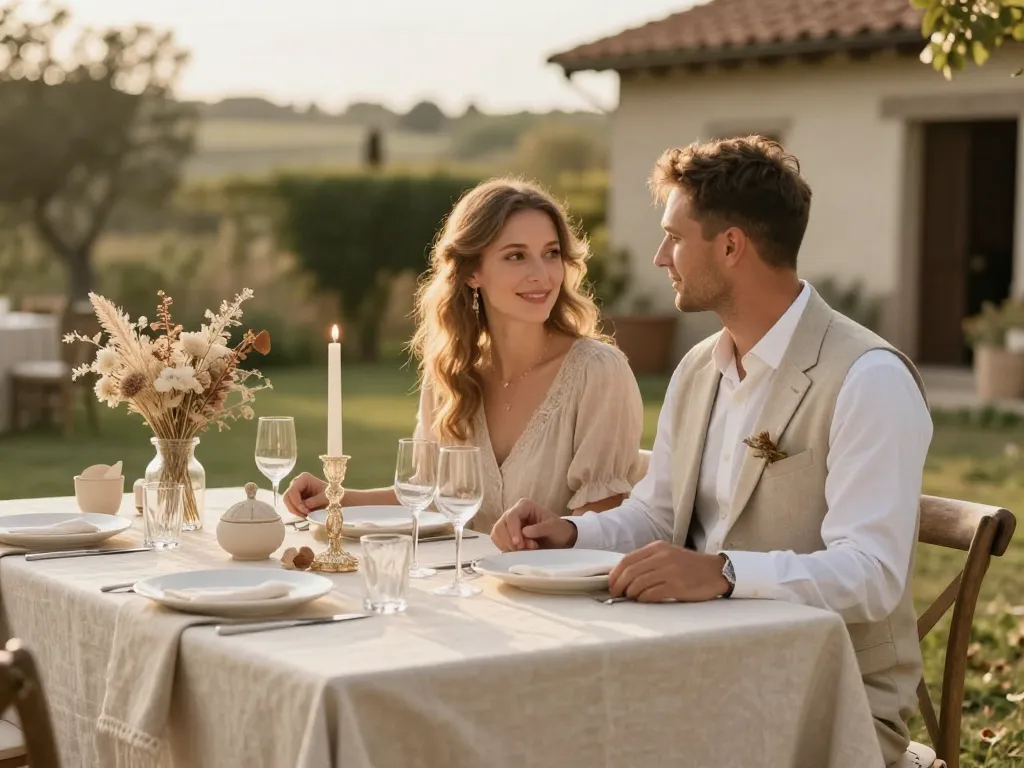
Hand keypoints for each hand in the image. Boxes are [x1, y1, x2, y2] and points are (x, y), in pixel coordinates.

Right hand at [283, 472, 327, 517]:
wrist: (332, 497)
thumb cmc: (330, 495)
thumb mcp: (325, 498)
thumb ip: (314, 501)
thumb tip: (303, 505)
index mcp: (304, 478)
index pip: (293, 491)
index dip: (297, 503)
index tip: (306, 511)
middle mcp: (296, 482)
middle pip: (287, 496)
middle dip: (294, 508)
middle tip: (305, 515)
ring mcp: (294, 489)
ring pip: (287, 502)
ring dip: (295, 511)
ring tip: (306, 515)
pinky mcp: (294, 496)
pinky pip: (290, 505)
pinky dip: (296, 511)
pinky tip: (304, 514)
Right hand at [490, 498, 577, 551]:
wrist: (559, 539)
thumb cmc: (557, 530)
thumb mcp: (554, 528)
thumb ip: (541, 529)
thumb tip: (525, 531)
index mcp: (525, 506)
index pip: (511, 516)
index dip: (512, 530)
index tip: (518, 544)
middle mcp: (513, 512)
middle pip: (501, 525)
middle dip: (510, 540)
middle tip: (524, 548)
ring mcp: (508, 523)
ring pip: (497, 534)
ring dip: (508, 545)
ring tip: (525, 549)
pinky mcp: (506, 534)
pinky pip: (498, 541)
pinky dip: (506, 548)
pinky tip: (519, 551)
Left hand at [608, 541, 729, 602]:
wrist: (716, 572)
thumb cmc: (689, 566)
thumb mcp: (668, 555)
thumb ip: (648, 561)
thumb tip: (623, 575)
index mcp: (657, 548)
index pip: (627, 560)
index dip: (615, 574)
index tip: (611, 584)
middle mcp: (662, 557)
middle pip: (630, 572)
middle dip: (619, 586)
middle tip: (617, 595)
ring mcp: (670, 572)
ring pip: (638, 584)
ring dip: (631, 594)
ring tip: (632, 598)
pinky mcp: (677, 587)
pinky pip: (652, 594)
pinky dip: (643, 599)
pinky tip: (644, 600)